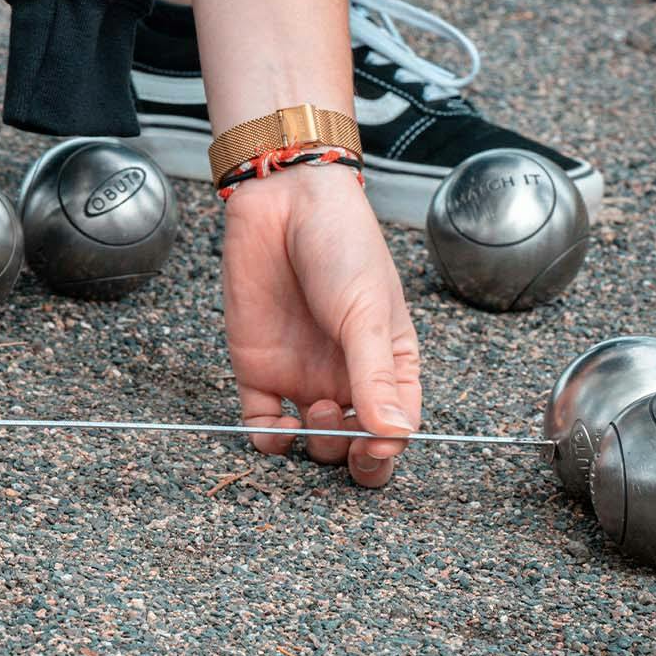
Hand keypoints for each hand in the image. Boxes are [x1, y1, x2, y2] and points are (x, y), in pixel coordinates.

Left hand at [221, 163, 421, 486]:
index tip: (374, 448)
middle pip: (352, 445)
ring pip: (309, 442)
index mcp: (388, 364)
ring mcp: (302, 375)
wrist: (284, 201)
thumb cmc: (341, 246)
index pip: (395, 429)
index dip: (386, 451)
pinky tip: (274, 429)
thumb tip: (395, 435)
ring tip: (313, 410)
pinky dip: (266, 440)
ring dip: (313, 445)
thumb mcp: (366, 311)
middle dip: (348, 454)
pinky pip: (261, 424)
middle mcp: (346, 377)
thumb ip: (375, 376)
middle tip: (339, 426)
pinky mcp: (259, 369)